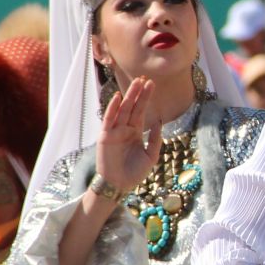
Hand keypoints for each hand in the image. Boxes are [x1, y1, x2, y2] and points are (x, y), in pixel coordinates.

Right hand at [92, 78, 162, 197]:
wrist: (119, 186)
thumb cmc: (134, 173)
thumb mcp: (151, 155)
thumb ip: (155, 139)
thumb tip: (159, 122)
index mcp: (135, 131)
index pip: (141, 110)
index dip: (146, 97)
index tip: (152, 84)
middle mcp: (124, 128)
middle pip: (133, 107)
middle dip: (139, 93)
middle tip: (146, 78)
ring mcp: (114, 131)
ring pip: (122, 110)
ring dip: (129, 96)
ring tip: (136, 82)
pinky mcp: (105, 136)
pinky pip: (109, 120)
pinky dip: (113, 108)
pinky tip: (118, 97)